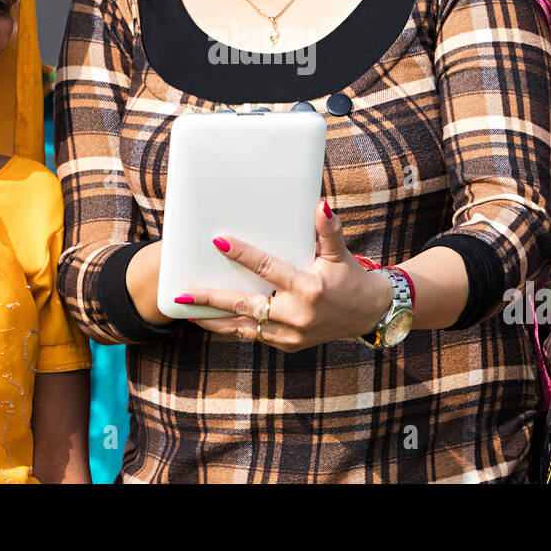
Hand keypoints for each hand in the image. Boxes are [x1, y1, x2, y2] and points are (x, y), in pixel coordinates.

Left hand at [178, 201, 394, 351]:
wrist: (368, 313)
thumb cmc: (349, 278)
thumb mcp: (339, 253)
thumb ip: (329, 230)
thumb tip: (320, 205)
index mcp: (308, 288)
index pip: (267, 268)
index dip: (242, 254)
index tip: (219, 242)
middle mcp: (297, 315)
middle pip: (246, 305)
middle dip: (212, 300)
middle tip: (183, 293)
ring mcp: (291, 334)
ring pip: (244, 328)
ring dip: (214, 320)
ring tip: (186, 310)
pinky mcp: (288, 344)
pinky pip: (253, 337)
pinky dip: (232, 329)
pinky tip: (211, 321)